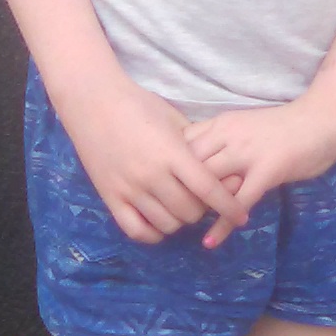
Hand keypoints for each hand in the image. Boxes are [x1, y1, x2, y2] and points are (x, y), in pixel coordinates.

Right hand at [51, 74, 236, 245]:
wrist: (93, 102)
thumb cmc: (138, 104)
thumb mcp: (173, 119)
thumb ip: (194, 143)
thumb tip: (215, 164)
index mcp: (172, 153)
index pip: (208, 189)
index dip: (228, 206)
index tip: (242, 216)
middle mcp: (152, 175)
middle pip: (189, 211)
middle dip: (204, 211)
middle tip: (206, 204)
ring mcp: (129, 189)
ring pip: (167, 223)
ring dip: (181, 221)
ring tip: (184, 210)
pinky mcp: (110, 198)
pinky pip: (136, 230)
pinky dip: (154, 233)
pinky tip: (161, 223)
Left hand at [183, 100, 335, 246]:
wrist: (324, 117)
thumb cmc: (286, 125)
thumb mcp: (244, 126)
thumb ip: (222, 142)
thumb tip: (199, 166)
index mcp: (222, 123)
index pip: (182, 144)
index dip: (169, 167)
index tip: (162, 188)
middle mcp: (229, 135)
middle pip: (188, 165)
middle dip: (176, 190)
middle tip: (170, 215)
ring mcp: (248, 153)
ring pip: (209, 182)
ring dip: (196, 208)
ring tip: (184, 229)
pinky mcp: (268, 170)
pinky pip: (238, 201)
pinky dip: (222, 225)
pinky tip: (210, 242)